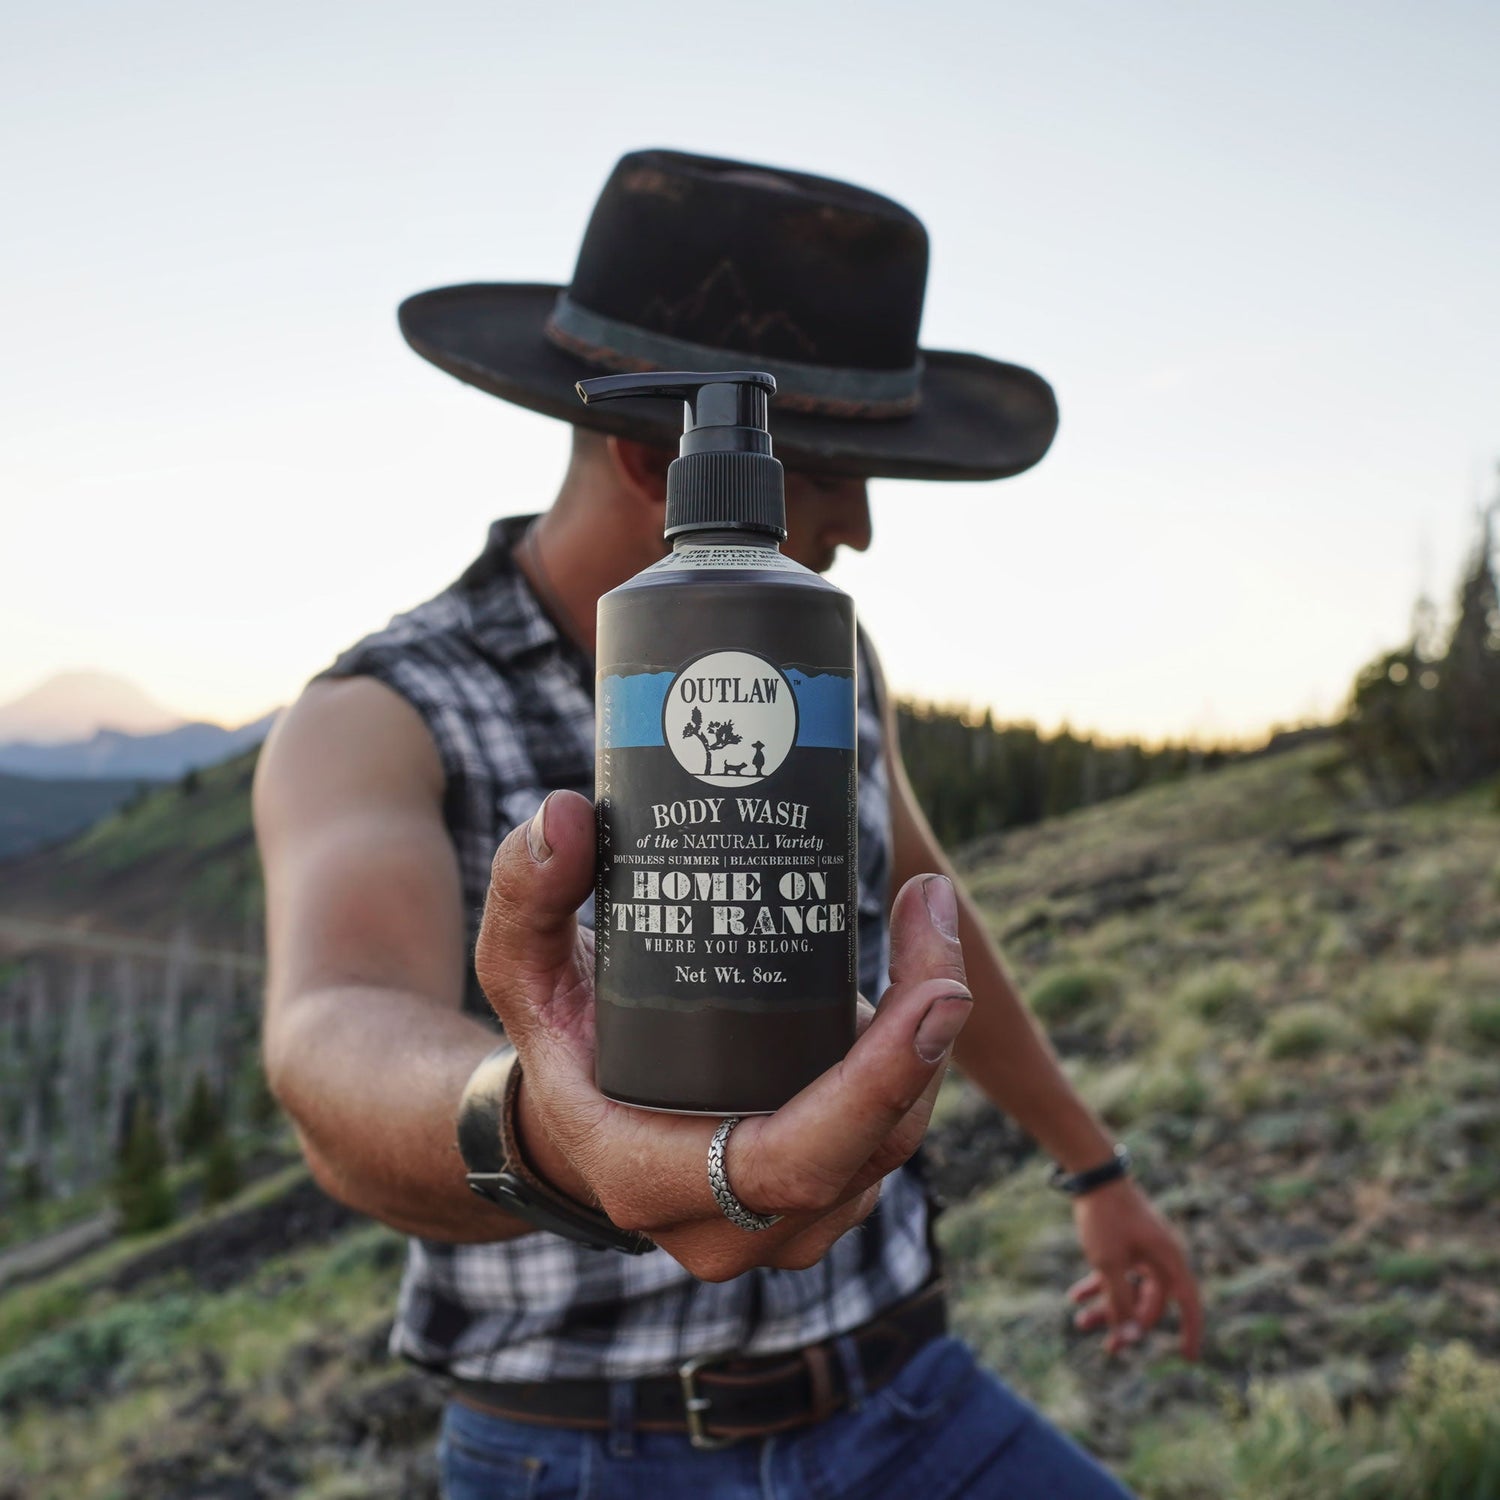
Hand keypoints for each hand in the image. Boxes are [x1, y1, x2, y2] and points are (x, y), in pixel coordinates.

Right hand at [473, 789, 973, 1280]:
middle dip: (925, 1036)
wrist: (565, 1124)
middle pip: (871, 1146)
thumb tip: (566, 814)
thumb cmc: (553, 1039)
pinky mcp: (812, 1203)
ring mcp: (779, 1229)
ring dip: (927, 1042)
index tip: (939, 990)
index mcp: (652, 1178)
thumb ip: (527, 890)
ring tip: (921, 922)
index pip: (796, 1159)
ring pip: (891, 1144)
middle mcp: (727, 1229)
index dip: (879, 1085)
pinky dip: (913, 1065)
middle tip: (932, 912)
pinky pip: (886, 1141)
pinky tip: (915, 975)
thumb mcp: (520, 964)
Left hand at [1066, 1178, 1202, 1359]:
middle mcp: (1160, 1257)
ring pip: (1129, 1289)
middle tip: (1107, 1348)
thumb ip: (1120, 1302)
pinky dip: (1098, 1285)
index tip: (1189, 1360)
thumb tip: (1131, 1339)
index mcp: (1168, 1260)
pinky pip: (1116, 1273)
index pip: (1188, 1303)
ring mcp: (1142, 1250)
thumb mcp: (1109, 1264)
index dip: (1191, 1332)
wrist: (1091, 1172)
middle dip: (1128, 1324)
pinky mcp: (1124, 1243)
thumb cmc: (1105, 1217)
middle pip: (1150, 1303)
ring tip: (1079, 1323)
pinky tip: (1075, 1297)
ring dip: (1108, 1307)